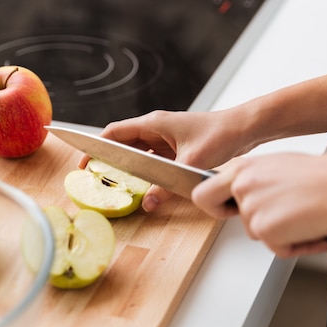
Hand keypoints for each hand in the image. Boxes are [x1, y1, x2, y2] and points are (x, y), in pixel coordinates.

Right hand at [88, 110, 251, 211]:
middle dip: (108, 159)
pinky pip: (154, 158)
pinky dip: (146, 170)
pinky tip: (144, 184)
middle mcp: (157, 128)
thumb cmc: (219, 135)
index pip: (114, 132)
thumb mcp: (189, 163)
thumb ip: (167, 185)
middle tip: (95, 178)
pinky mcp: (177, 146)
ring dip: (128, 166)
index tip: (83, 162)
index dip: (95, 146)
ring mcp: (167, 137)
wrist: (243, 128)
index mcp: (154, 123)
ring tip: (115, 183)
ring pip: (139, 152)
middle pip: (123, 143)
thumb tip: (149, 203)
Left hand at [192, 153, 326, 257]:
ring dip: (281, 233)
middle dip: (237, 220)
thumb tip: (250, 198)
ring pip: (257, 232)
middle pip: (219, 213)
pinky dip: (297, 245)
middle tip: (268, 223)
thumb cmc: (324, 175)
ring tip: (308, 217)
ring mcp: (250, 208)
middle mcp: (241, 185)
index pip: (204, 190)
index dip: (214, 204)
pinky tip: (315, 231)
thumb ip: (256, 182)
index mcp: (243, 167)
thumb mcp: (279, 167)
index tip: (225, 209)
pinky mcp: (264, 229)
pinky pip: (277, 248)